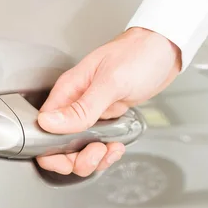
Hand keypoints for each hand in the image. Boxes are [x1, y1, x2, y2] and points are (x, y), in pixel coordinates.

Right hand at [37, 27, 180, 175]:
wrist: (164, 49)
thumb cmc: (139, 54)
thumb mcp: (111, 82)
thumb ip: (81, 107)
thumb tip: (48, 123)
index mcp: (68, 91)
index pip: (43, 127)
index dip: (51, 149)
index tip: (70, 156)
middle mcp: (75, 103)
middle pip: (59, 144)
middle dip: (75, 158)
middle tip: (96, 153)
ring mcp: (90, 113)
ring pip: (78, 149)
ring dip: (93, 158)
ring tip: (109, 150)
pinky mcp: (105, 119)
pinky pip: (97, 144)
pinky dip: (106, 153)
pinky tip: (117, 146)